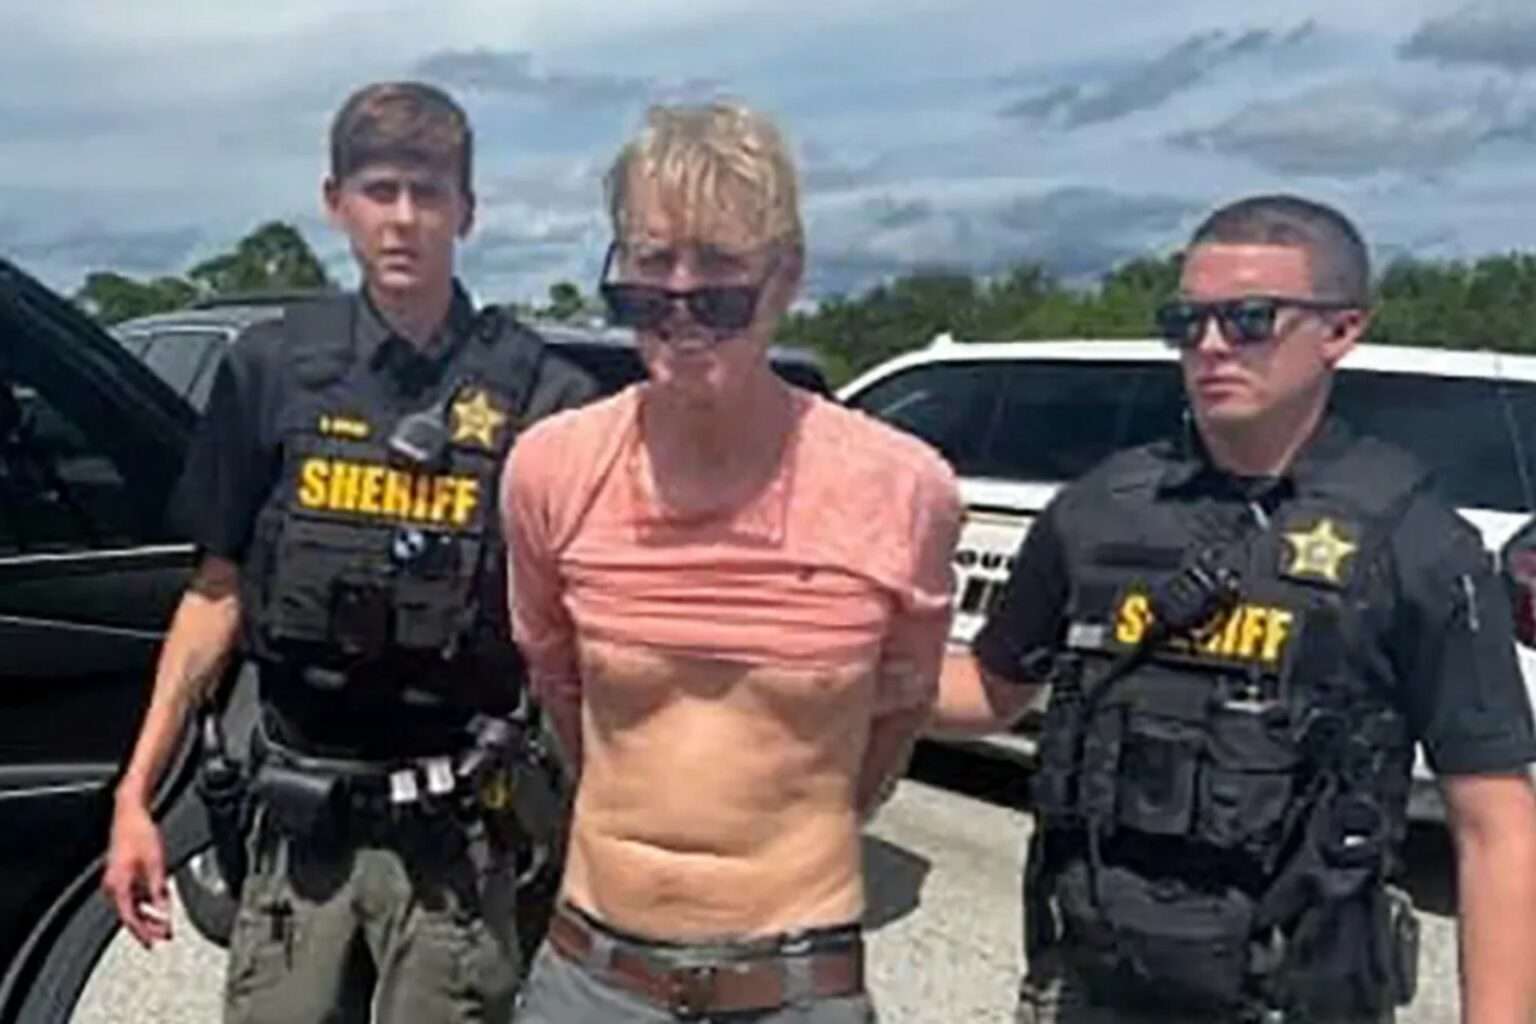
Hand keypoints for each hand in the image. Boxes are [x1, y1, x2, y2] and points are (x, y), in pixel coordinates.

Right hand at [102, 799, 171, 947]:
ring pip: (131, 905)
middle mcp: (113, 886)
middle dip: (148, 927)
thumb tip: (165, 914)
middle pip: (130, 914)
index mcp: (119, 886)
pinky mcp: (121, 874)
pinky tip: (159, 905)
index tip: (155, 944)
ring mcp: (116, 880)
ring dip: (148, 915)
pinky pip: (132, 894)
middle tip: (165, 936)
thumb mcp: (157, 864)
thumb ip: (160, 891)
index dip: (143, 934)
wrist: (130, 814)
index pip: (130, 919)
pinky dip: (145, 901)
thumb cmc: (141, 834)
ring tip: (164, 924)